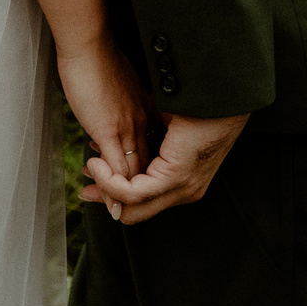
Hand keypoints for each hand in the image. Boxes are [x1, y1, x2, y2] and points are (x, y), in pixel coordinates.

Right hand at [56, 39, 150, 218]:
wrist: (89, 44)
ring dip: (124, 195)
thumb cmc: (98, 58)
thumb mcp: (116, 86)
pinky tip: (109, 201)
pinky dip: (115, 188)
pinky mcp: (110, 130)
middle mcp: (141, 123)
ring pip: (135, 174)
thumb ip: (118, 103)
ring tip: (112, 209)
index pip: (149, 151)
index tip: (129, 184)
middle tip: (120, 206)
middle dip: (135, 190)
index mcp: (144, 111)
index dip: (140, 172)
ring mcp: (127, 128)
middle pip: (146, 167)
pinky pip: (118, 169)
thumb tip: (110, 112)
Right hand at [83, 110, 248, 224]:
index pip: (144, 199)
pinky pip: (134, 193)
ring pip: (132, 207)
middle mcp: (183, 190)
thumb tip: (130, 141)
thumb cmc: (199, 104)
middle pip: (135, 211)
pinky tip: (99, 165)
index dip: (116, 190)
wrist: (220, 94)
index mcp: (182, 179)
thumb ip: (150, 141)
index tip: (95, 176)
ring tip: (91, 167)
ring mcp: (181, 187)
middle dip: (107, 199)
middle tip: (86, 187)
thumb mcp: (166, 126)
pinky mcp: (175, 177)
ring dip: (106, 187)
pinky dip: (112, 182)